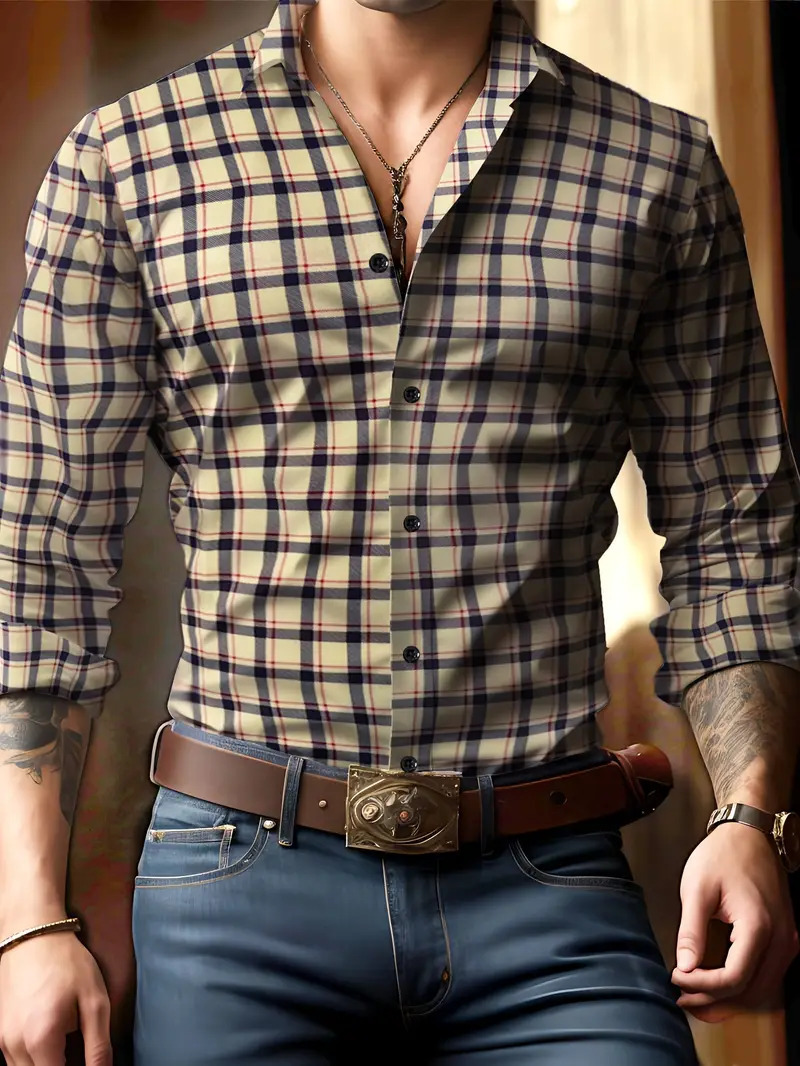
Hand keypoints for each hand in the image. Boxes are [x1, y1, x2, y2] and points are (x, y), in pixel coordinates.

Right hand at [0, 931, 111, 1064]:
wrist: (33, 935)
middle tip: (77, 1051)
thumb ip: (99, 1046)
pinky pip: (15, 1062)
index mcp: (41, 1040)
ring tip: (65, 1049)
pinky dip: (33, 1060)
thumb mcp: (95, 1001)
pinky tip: (50, 1043)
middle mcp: (14, 1046)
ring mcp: (2, 1041)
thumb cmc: (67, 963)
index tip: (87, 1062)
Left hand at [672, 821, 798, 1022]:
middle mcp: (781, 940)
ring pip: (762, 990)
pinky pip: (767, 975)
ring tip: (697, 998)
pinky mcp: (784, 939)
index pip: (733, 979)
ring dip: (730, 999)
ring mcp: (787, 941)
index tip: (676, 978)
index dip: (702, 987)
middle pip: (751, 992)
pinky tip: (719, 985)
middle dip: (715, 1001)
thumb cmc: (723, 855)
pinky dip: (743, 987)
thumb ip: (691, 931)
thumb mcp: (697, 889)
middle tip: (683, 1000)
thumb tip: (684, 967)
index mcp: (759, 927)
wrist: (750, 834)